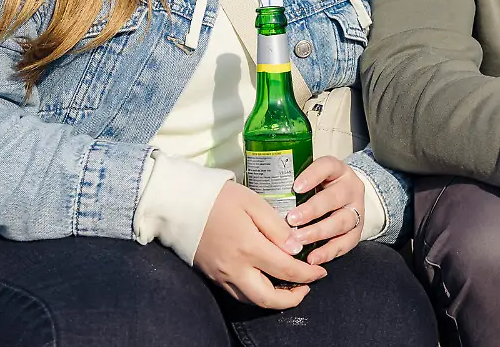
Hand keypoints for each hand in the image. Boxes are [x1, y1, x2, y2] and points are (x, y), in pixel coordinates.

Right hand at [193, 181, 327, 309]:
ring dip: (274, 299)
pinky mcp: (212, 276)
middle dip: (292, 299)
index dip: (308, 274)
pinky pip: (238, 294)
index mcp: (249, 248)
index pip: (287, 270)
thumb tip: (296, 248)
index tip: (320, 272)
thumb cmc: (219, 198)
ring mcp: (221, 276)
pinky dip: (256, 294)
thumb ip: (277, 227)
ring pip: (252, 301)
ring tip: (289, 286)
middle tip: (306, 287)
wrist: (179, 204)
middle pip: (269, 299)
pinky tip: (265, 281)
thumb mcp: (253, 203)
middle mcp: (235, 269)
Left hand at [286, 156, 364, 264]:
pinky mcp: (357, 231)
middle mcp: (350, 188)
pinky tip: (312, 258)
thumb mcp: (308, 177)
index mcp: (337, 170)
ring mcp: (356, 210)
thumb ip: (291, 183)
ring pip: (341, 221)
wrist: (344, 199)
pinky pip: (345, 243)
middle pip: (334, 198)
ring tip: (299, 240)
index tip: (296, 187)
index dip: (312, 176)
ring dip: (318, 232)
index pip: (327, 167)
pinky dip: (328, 252)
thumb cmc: (317, 188)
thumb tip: (258, 194)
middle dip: (312, 210)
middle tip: (292, 219)